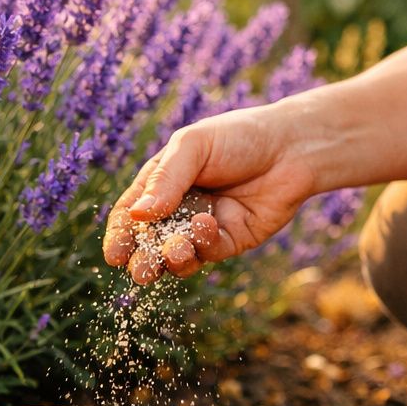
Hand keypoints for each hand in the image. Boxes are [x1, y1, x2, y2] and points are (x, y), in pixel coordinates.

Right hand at [102, 108, 315, 283]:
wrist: (291, 146)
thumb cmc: (239, 136)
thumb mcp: (194, 146)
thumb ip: (166, 180)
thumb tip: (138, 214)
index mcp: (161, 183)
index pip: (131, 214)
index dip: (120, 235)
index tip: (114, 253)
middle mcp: (179, 208)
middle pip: (151, 243)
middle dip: (144, 260)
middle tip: (141, 270)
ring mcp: (204, 227)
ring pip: (179, 255)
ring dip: (173, 257)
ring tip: (177, 248)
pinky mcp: (231, 240)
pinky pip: (210, 252)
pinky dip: (204, 244)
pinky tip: (207, 225)